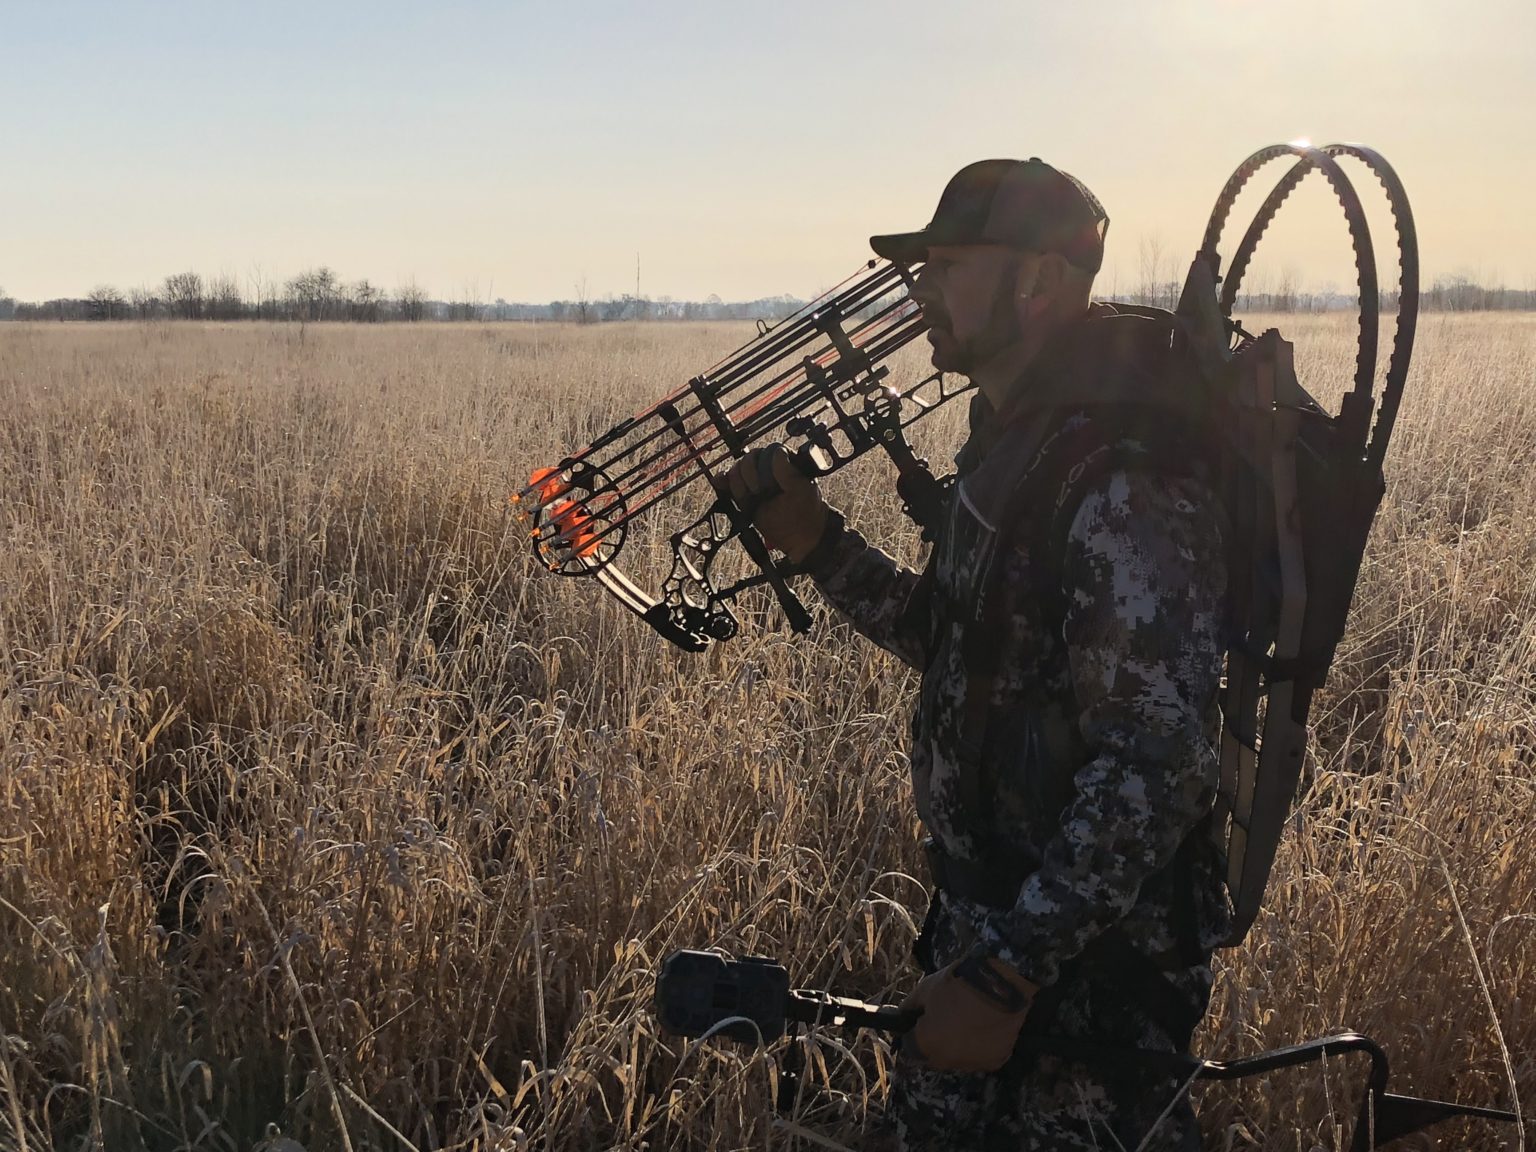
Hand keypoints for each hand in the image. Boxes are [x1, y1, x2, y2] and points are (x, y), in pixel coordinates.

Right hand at [720, 445, 831, 564]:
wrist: (797, 534)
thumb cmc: (804, 510)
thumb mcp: (802, 490)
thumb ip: (788, 471)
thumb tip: (778, 452)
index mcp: (785, 461)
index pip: (767, 452)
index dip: (764, 466)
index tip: (769, 484)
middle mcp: (767, 467)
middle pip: (747, 459)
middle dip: (751, 477)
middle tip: (761, 492)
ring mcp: (754, 480)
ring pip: (736, 471)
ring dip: (740, 484)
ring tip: (753, 497)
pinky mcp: (744, 493)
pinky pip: (728, 483)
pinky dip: (723, 482)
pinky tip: (720, 484)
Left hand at [900, 957, 1037, 1072]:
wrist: (1001, 983)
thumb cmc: (959, 984)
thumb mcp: (925, 989)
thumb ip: (909, 1007)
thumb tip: (901, 1015)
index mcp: (927, 1045)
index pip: (910, 1050)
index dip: (911, 1035)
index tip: (916, 1023)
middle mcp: (948, 1061)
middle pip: (933, 1058)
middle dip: (932, 1043)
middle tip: (940, 1019)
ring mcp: (973, 1064)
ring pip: (957, 1059)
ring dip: (954, 1047)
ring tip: (964, 1021)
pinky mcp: (995, 1061)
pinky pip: (978, 1057)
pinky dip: (976, 1046)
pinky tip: (981, 1026)